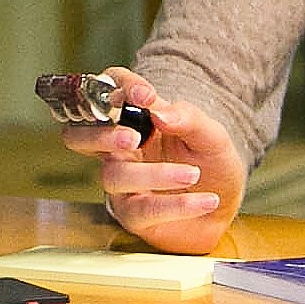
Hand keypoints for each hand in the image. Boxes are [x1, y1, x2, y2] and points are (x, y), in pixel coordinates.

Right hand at [56, 68, 245, 254]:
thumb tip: (159, 113)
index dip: (118, 88)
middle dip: (100, 136)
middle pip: (78, 137)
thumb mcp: (212, 135)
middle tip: (132, 137)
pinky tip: (205, 200)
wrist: (226, 206)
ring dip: (155, 174)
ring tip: (193, 174)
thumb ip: (188, 119)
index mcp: (136, 118)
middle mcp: (120, 148)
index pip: (109, 91)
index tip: (146, 95)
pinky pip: (141, 209)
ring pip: (115, 176)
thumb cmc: (212, 163)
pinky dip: (175, 205)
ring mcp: (122, 183)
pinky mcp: (133, 215)